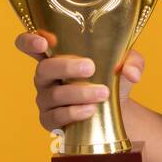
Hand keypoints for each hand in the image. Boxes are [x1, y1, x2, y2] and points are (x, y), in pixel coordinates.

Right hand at [14, 32, 145, 131]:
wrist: (117, 108)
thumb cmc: (112, 76)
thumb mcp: (125, 62)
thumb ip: (132, 60)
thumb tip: (130, 72)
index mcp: (56, 54)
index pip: (29, 44)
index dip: (29, 41)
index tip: (43, 42)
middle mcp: (45, 76)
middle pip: (44, 68)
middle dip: (67, 67)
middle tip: (91, 67)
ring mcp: (45, 99)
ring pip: (54, 94)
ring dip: (79, 93)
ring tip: (103, 93)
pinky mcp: (50, 120)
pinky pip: (56, 117)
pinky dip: (74, 113)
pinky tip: (90, 111)